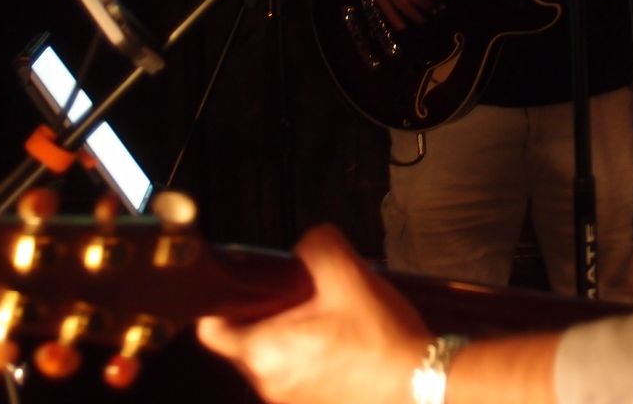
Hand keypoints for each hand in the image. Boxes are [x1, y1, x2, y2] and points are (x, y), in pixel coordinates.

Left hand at [198, 225, 429, 403]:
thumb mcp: (349, 275)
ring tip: (333, 318)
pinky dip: (313, 357)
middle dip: (269, 313)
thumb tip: (307, 244)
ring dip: (294, 336)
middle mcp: (268, 383)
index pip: (212, 328)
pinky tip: (347, 344)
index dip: (224, 299)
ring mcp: (290, 401)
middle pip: (246, 341)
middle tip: (305, 293)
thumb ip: (318, 245)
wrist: (420, 386)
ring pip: (275, 359)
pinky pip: (299, 376)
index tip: (250, 285)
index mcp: (264, 351)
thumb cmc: (381, 339)